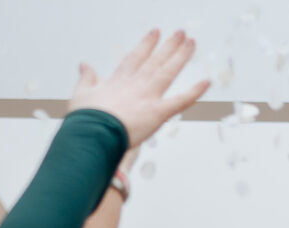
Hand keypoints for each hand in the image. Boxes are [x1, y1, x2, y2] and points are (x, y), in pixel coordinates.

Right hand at [66, 29, 208, 149]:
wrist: (92, 133)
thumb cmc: (85, 119)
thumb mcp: (81, 94)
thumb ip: (87, 79)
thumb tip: (84, 64)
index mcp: (118, 81)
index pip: (135, 58)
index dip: (146, 45)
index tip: (155, 33)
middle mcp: (136, 85)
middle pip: (156, 61)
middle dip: (169, 46)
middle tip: (181, 32)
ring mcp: (148, 97)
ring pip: (168, 72)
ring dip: (181, 56)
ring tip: (191, 42)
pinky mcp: (158, 113)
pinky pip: (180, 101)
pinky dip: (194, 92)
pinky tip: (207, 81)